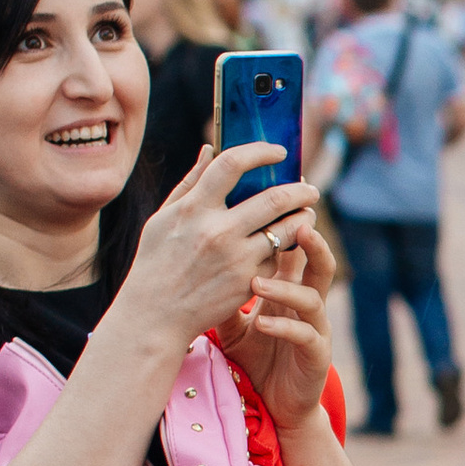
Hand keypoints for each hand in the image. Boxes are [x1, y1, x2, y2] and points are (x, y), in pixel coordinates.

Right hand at [116, 143, 321, 361]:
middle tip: (310, 189)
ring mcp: (237, 259)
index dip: (260, 151)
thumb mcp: (162, 218)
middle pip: (276, 198)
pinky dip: (282, 249)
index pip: (232, 164)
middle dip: (301, 190)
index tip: (278, 151)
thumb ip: (189, 183)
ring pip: (288, 230)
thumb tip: (210, 149)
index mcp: (193, 209)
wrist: (154, 316)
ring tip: (307, 213)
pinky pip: (276, 258)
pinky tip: (282, 245)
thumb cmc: (155, 263)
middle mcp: (218, 232)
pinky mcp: (250, 283)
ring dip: (304, 218)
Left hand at [216, 213, 338, 427]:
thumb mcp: (233, 320)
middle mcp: (307, 303)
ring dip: (286, 287)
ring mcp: (315, 328)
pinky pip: (304, 335)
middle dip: (310, 240)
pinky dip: (282, 327)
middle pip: (319, 262)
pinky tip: (261, 323)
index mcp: (289, 289)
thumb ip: (226, 288)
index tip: (273, 197)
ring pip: (313, 297)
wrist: (277, 405)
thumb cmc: (257, 358)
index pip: (293, 249)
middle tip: (295, 220)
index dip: (287, 224)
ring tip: (258, 282)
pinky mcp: (316, 355)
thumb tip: (195, 256)